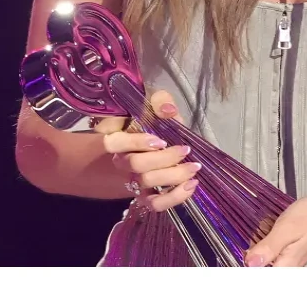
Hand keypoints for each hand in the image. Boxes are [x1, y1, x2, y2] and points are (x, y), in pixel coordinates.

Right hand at [98, 89, 200, 212]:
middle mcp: (118, 160)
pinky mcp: (141, 196)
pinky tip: (190, 185)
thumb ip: (157, 102)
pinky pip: (154, 204)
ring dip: (173, 176)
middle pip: (136, 165)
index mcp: (113, 137)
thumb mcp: (147, 108)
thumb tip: (168, 109)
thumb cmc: (138, 126)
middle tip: (185, 149)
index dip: (136, 142)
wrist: (119, 158)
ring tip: (193, 167)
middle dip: (165, 158)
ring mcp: (129, 180)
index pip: (113, 143)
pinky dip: (174, 197)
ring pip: (146, 183)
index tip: (160, 140)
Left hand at [244, 193, 306, 266]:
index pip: (258, 272)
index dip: (248, 262)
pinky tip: (270, 231)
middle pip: (259, 267)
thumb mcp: (287, 229)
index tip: (246, 248)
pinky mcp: (288, 256)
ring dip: (258, 247)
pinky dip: (266, 243)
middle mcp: (287, 269)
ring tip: (265, 230)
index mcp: (285, 267)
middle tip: (258, 234)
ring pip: (263, 261)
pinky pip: (270, 255)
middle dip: (252, 252)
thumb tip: (250, 263)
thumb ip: (268, 248)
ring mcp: (288, 263)